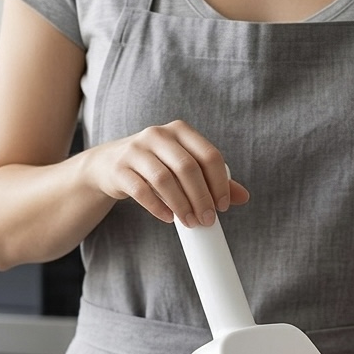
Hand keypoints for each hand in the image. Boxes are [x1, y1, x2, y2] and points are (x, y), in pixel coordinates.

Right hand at [87, 119, 249, 226]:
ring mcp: (136, 149)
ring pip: (164, 179)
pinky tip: (167, 218)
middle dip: (201, 198)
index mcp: (180, 131)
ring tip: (189, 222)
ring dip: (181, 205)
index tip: (222, 207)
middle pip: (187, 168)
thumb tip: (244, 197)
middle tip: (207, 220)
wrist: (110, 165)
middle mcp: (158, 134)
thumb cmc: (155, 167)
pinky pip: (141, 189)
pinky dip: (157, 206)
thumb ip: (211, 180)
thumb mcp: (183, 167)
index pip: (208, 155)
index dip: (219, 183)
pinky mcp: (120, 168)